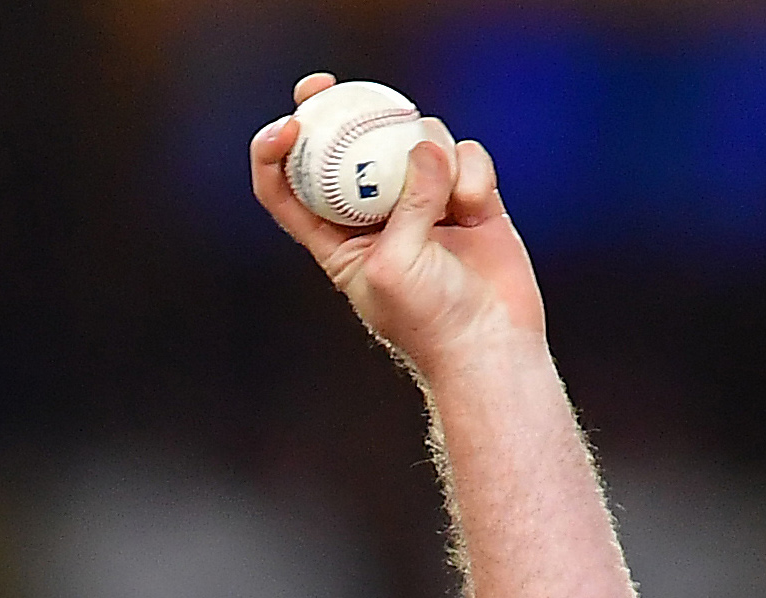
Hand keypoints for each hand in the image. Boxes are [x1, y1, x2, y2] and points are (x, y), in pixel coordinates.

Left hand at [249, 74, 544, 376]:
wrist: (490, 343)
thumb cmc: (430, 319)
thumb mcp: (397, 263)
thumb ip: (406, 202)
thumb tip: (424, 144)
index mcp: (334, 238)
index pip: (287, 190)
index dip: (275, 153)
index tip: (286, 125)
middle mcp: (374, 213)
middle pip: (344, 147)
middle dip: (330, 110)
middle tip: (324, 85)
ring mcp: (422, 200)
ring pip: (414, 141)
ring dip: (429, 154)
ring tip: (449, 200)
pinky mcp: (467, 195)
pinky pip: (464, 155)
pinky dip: (470, 171)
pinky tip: (477, 205)